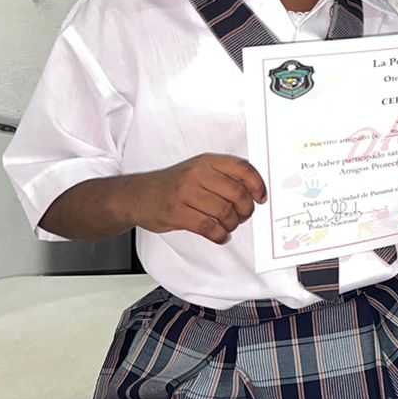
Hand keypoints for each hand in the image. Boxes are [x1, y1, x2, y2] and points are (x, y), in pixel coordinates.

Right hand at [120, 154, 265, 244]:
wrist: (136, 196)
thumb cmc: (173, 185)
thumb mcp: (197, 171)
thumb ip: (222, 176)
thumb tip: (253, 191)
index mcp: (206, 162)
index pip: (242, 169)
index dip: (257, 185)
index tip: (261, 198)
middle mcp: (197, 175)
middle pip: (237, 193)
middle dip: (246, 209)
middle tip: (243, 216)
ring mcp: (185, 194)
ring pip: (224, 211)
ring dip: (232, 224)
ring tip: (229, 226)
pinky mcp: (176, 213)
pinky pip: (208, 227)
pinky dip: (220, 235)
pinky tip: (220, 236)